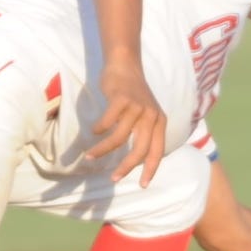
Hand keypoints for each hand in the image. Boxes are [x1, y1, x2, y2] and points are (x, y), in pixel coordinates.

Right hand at [87, 65, 166, 185]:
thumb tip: (136, 159)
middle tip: (114, 178)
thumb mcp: (145, 113)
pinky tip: (94, 131)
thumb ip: (144, 132)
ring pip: (119, 137)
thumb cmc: (132, 94)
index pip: (157, 151)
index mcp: (159, 122)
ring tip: (90, 156)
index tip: (142, 185)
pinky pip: (107, 122)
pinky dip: (99, 130)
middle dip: (126, 167)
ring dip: (103, 150)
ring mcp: (137, 107)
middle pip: (140, 149)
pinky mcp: (122, 99)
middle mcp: (151, 116)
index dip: (150, 169)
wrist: (125, 65)